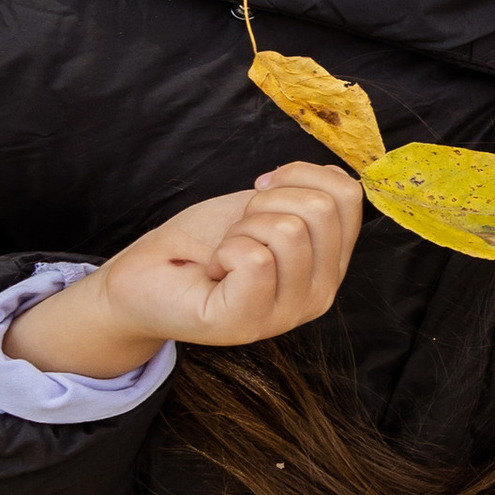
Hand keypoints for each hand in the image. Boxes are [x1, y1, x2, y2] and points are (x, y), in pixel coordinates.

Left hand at [6, 167, 361, 379]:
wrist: (145, 275)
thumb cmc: (202, 242)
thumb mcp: (265, 208)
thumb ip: (308, 196)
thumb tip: (334, 173)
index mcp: (331, 262)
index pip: (349, 195)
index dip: (300, 174)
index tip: (262, 191)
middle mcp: (321, 292)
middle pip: (321, 208)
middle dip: (267, 201)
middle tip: (239, 228)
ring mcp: (288, 313)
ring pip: (289, 231)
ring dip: (243, 228)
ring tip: (226, 252)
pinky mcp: (249, 321)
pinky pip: (255, 259)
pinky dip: (225, 250)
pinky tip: (215, 270)